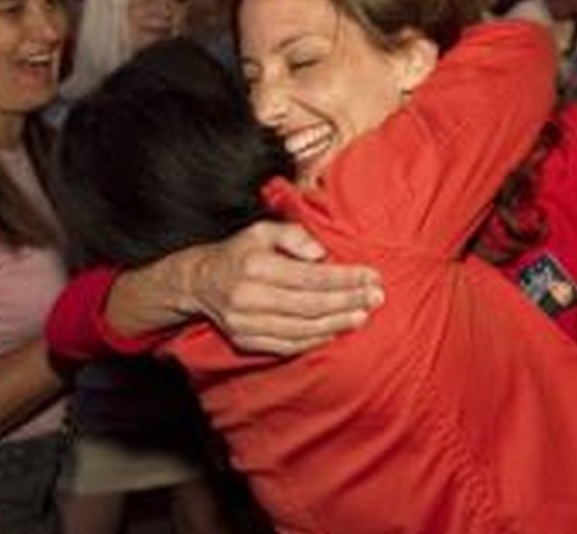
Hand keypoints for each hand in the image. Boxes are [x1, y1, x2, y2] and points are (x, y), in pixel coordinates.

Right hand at [107, 222, 383, 355]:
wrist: (199, 282)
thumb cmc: (239, 253)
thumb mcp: (262, 230)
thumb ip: (294, 235)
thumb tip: (323, 253)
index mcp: (256, 267)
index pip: (311, 276)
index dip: (345, 278)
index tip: (372, 276)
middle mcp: (250, 298)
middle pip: (311, 305)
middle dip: (349, 301)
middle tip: (377, 297)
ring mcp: (246, 324)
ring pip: (302, 329)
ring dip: (338, 323)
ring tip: (363, 314)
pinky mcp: (246, 341)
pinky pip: (288, 346)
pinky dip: (316, 340)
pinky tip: (336, 330)